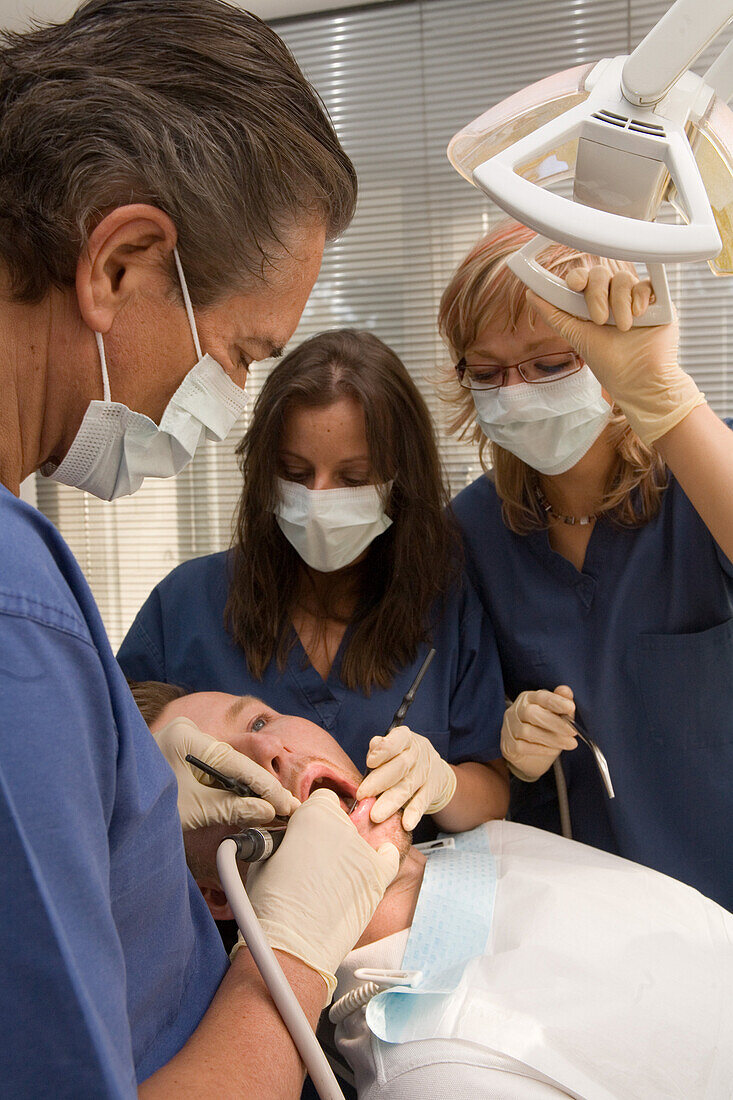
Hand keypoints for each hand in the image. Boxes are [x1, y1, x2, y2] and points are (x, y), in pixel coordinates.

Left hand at [153, 716, 299, 830]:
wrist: (108, 809)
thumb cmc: (143, 807)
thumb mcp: (193, 810)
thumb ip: (232, 808)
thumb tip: (267, 811)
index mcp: (187, 736)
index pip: (236, 763)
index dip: (265, 786)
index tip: (288, 803)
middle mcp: (186, 732)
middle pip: (233, 763)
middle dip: (259, 788)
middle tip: (287, 807)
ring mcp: (182, 742)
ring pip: (224, 768)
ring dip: (246, 790)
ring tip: (274, 807)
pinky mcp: (179, 755)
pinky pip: (212, 771)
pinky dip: (229, 788)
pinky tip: (249, 802)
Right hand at [243, 789, 399, 1001]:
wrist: (290, 949)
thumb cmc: (269, 907)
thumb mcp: (263, 856)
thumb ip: (284, 837)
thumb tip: (290, 836)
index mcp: (313, 815)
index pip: (322, 800)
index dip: (312, 818)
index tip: (304, 834)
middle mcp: (343, 828)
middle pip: (340, 822)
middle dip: (326, 838)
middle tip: (310, 866)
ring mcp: (363, 853)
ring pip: (358, 843)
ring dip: (346, 856)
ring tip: (328, 885)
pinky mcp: (377, 878)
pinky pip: (387, 858)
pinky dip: (382, 859)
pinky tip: (376, 861)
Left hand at [355, 725, 457, 830]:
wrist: (433, 769)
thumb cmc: (402, 756)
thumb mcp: (393, 746)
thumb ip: (380, 749)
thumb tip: (372, 750)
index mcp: (405, 738)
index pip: (396, 740)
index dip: (383, 751)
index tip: (370, 762)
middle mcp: (419, 753)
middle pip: (401, 766)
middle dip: (379, 781)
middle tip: (362, 795)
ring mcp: (427, 772)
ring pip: (408, 787)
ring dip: (391, 802)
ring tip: (376, 815)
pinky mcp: (432, 790)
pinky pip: (422, 802)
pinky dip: (414, 813)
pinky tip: (406, 823)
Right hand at [501, 686, 576, 781]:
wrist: (530, 756)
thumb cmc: (545, 729)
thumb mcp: (557, 715)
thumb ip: (562, 703)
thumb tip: (566, 691)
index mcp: (528, 698)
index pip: (540, 696)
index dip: (555, 701)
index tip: (571, 708)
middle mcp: (516, 710)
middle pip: (531, 713)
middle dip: (555, 722)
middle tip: (573, 732)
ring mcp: (510, 727)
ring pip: (527, 732)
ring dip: (552, 739)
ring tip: (570, 744)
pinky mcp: (508, 745)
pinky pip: (522, 747)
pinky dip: (540, 749)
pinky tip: (553, 750)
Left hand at [527, 268, 704, 444]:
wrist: (639, 380)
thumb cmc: (608, 363)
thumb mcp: (576, 337)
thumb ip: (555, 315)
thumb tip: (531, 294)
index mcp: (591, 305)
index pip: (582, 279)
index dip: (577, 277)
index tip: (574, 285)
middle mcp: (612, 299)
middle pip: (601, 274)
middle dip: (596, 294)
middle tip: (599, 320)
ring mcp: (633, 299)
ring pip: (623, 278)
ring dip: (619, 302)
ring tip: (623, 328)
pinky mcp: (657, 302)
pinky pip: (647, 284)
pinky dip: (640, 296)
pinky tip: (639, 315)